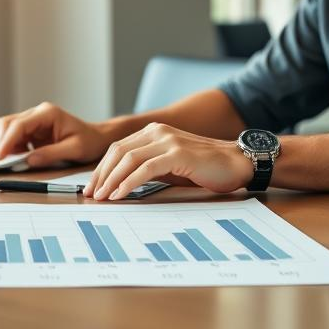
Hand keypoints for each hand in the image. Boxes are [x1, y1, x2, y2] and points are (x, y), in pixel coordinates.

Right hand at [0, 102, 114, 167]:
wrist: (97, 138)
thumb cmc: (89, 141)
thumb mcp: (74, 149)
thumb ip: (51, 154)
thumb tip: (27, 160)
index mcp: (48, 113)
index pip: (19, 125)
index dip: (6, 141)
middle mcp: (38, 113)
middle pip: (8, 124)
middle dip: (1, 143)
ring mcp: (34, 121)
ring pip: (9, 130)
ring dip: (5, 146)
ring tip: (4, 163)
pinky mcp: (33, 130)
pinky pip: (15, 137)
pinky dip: (11, 149)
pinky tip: (13, 160)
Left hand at [84, 123, 253, 200]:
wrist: (237, 163)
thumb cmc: (205, 168)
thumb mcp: (171, 165)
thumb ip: (148, 167)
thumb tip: (120, 184)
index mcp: (153, 131)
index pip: (118, 148)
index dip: (102, 168)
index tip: (93, 187)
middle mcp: (158, 131)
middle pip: (118, 152)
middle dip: (101, 174)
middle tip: (91, 194)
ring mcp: (167, 141)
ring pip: (128, 159)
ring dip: (111, 179)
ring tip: (102, 197)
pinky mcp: (177, 154)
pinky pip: (145, 169)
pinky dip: (128, 182)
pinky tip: (120, 194)